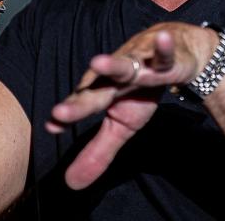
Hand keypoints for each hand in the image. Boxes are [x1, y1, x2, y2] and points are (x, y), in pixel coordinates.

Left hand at [44, 22, 218, 189]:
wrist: (173, 57)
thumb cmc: (141, 91)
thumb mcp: (122, 126)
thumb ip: (97, 153)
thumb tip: (71, 184)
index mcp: (103, 94)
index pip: (82, 105)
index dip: (68, 114)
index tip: (51, 126)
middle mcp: (115, 79)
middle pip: (96, 90)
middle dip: (80, 101)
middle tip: (59, 112)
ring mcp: (139, 66)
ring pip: (124, 66)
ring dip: (112, 64)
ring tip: (97, 62)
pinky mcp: (163, 60)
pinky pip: (164, 56)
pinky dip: (163, 49)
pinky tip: (162, 40)